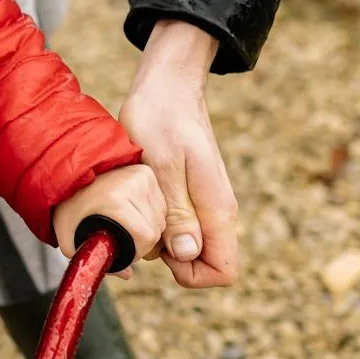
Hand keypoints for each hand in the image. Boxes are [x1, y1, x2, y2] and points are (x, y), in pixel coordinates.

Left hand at [53, 164, 165, 271]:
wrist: (67, 175)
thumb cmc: (67, 208)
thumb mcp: (71, 240)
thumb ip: (97, 262)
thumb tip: (127, 274)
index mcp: (115, 200)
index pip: (145, 236)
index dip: (138, 251)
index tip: (124, 252)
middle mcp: (133, 184)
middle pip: (156, 228)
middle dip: (143, 241)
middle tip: (124, 240)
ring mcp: (142, 176)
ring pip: (161, 216)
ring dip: (149, 227)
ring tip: (128, 226)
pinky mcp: (147, 172)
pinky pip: (161, 203)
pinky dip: (151, 214)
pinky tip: (134, 213)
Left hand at [118, 20, 239, 287]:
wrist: (167, 85)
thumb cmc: (160, 118)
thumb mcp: (161, 166)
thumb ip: (175, 212)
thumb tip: (188, 254)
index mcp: (217, 210)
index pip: (222, 271)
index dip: (189, 274)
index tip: (160, 247)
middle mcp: (215, 213)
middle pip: (201, 264)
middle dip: (167, 259)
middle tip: (139, 222)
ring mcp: (203, 206)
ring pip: (184, 248)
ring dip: (156, 238)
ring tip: (137, 201)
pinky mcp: (189, 197)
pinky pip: (176, 228)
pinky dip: (154, 222)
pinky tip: (138, 197)